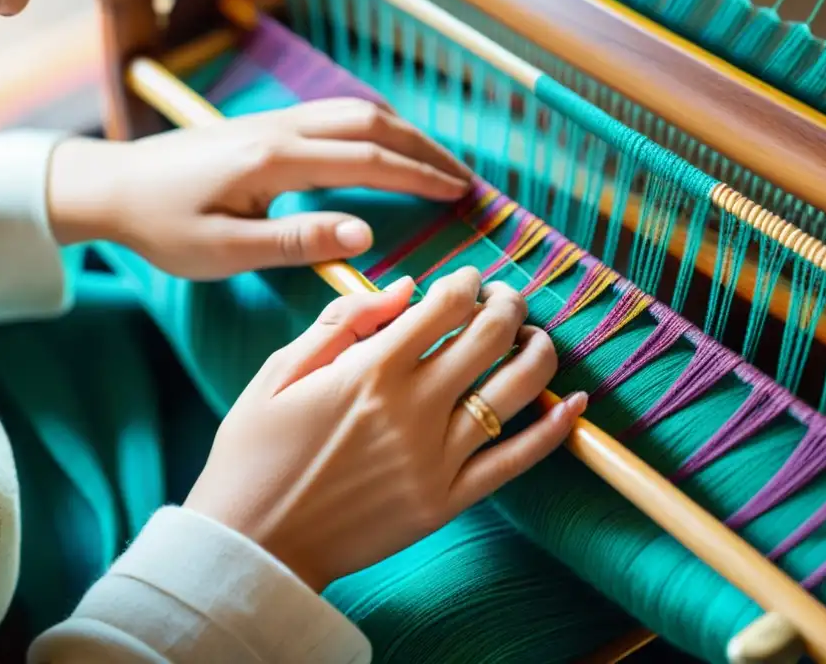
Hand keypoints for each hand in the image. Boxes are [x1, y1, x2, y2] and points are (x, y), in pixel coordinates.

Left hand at [47, 99, 470, 278]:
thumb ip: (297, 241)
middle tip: (465, 178)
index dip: (421, 176)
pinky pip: (338, 114)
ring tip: (438, 162)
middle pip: (373, 123)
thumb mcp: (225, 250)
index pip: (368, 161)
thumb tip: (366, 233)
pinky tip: (388, 147)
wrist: (111, 185)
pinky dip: (377, 128)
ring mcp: (276, 119)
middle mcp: (283, 128)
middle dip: (426, 148)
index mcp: (277, 161)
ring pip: (357, 111)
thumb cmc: (163, 227)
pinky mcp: (269, 123)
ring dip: (405, 133)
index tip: (461, 194)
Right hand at [184, 268, 586, 591]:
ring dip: (537, 352)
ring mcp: (436, 458)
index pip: (446, 305)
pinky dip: (553, 430)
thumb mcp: (279, 373)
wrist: (252, 545)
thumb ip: (343, 323)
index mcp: (370, 370)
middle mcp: (412, 408)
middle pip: (489, 336)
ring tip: (534, 337)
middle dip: (507, 304)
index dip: (466, 281)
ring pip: (515, 390)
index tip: (468, 279)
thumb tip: (406, 287)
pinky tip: (573, 403)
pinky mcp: (447, 501)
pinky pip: (516, 461)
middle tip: (505, 298)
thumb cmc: (253, 454)